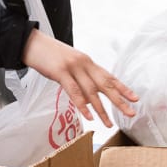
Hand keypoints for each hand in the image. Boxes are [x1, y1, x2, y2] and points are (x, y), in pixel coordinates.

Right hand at [20, 29, 137, 126]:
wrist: (31, 42)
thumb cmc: (48, 54)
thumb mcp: (68, 64)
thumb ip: (80, 78)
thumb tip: (89, 99)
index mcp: (87, 62)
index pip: (108, 76)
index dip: (122, 87)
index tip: (135, 98)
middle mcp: (84, 63)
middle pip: (105, 84)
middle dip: (119, 100)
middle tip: (131, 113)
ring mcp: (72, 67)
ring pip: (91, 91)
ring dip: (101, 109)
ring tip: (109, 123)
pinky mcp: (60, 72)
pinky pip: (74, 92)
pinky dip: (82, 106)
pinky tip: (89, 117)